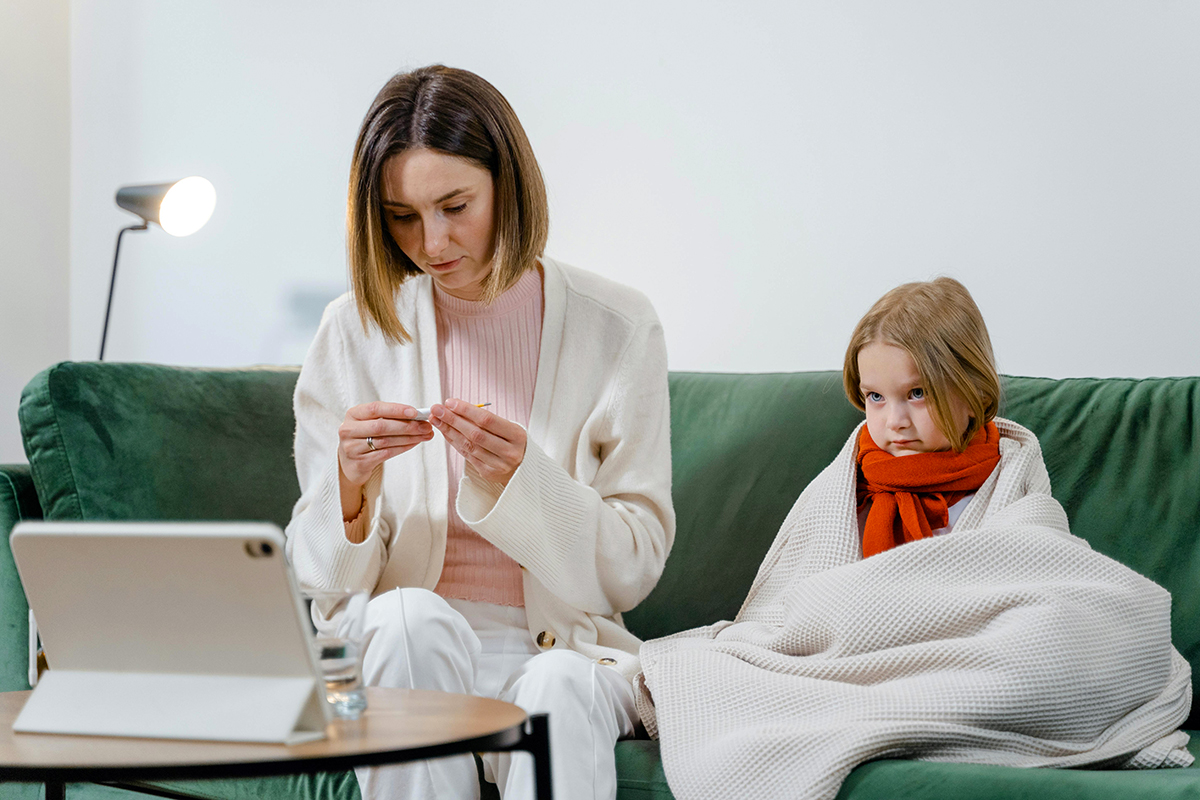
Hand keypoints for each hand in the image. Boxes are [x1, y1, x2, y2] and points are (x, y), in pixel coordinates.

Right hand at [338, 402, 432, 516]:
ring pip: (385, 441)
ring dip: (409, 438)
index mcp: (353, 414)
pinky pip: (385, 454)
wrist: (350, 463)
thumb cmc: (365, 437)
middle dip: (407, 426)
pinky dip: (402, 448)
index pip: (375, 408)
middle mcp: (348, 430)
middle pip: (381, 426)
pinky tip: (414, 444)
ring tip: (425, 435)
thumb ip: (389, 417)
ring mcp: (352, 447)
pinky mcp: (359, 462)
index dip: (396, 410)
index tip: (415, 412)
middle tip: (426, 426)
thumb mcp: (370, 423)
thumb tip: (418, 415)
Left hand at [429, 399, 526, 485]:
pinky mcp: (489, 473)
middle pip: (475, 433)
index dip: (466, 410)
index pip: (487, 420)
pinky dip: (454, 442)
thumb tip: (456, 408)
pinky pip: (467, 455)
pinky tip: (446, 432)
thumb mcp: (510, 428)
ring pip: (469, 445)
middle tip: (437, 409)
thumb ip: (487, 420)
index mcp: (517, 436)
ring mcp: (499, 465)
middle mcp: (509, 451)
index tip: (450, 402)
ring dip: (449, 431)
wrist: (526, 469)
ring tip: (437, 419)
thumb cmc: (514, 443)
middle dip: (452, 419)